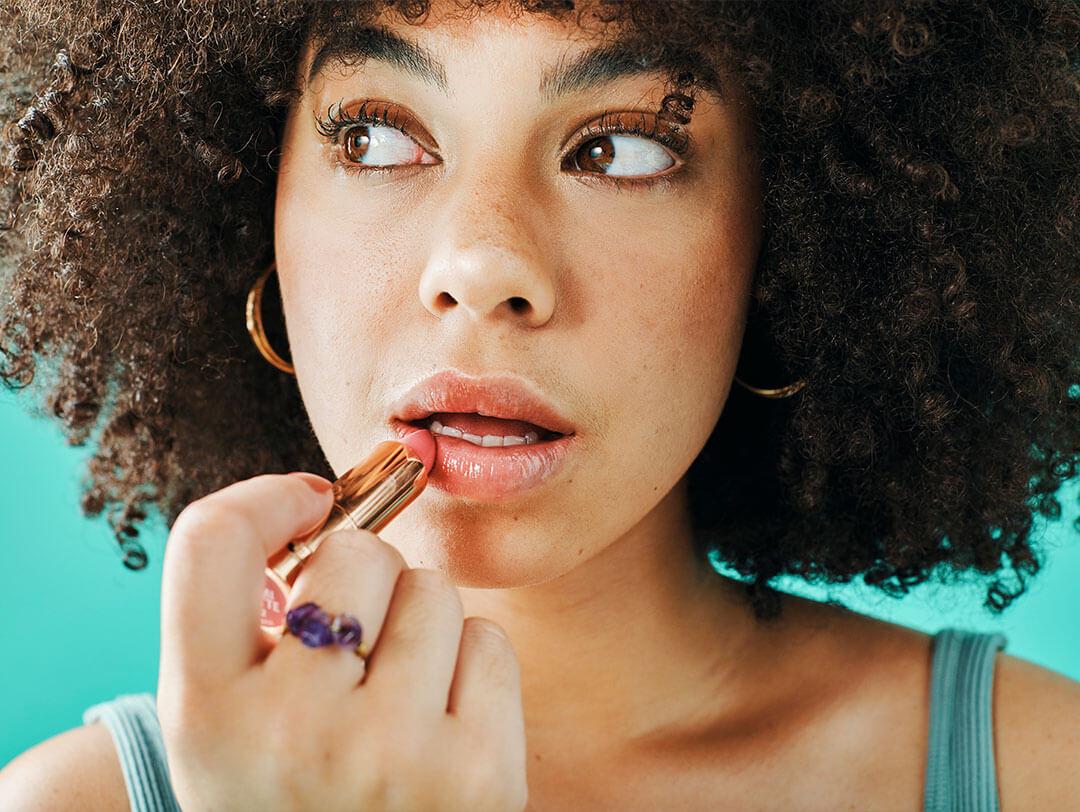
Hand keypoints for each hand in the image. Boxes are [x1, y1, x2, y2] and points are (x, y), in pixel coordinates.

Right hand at [157, 472, 528, 811]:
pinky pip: (491, 640)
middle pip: (356, 552)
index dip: (266, 499)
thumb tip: (327, 506)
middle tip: (356, 646)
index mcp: (203, 717)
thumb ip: (251, 627)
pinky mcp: (480, 779)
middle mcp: (290, 734)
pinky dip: (472, 666)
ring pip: (433, 589)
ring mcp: (390, 757)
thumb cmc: (292, 799)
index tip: (306, 505)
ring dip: (421, 624)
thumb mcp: (229, 731)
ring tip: (397, 700)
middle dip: (365, 580)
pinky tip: (444, 728)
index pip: (210, 541)